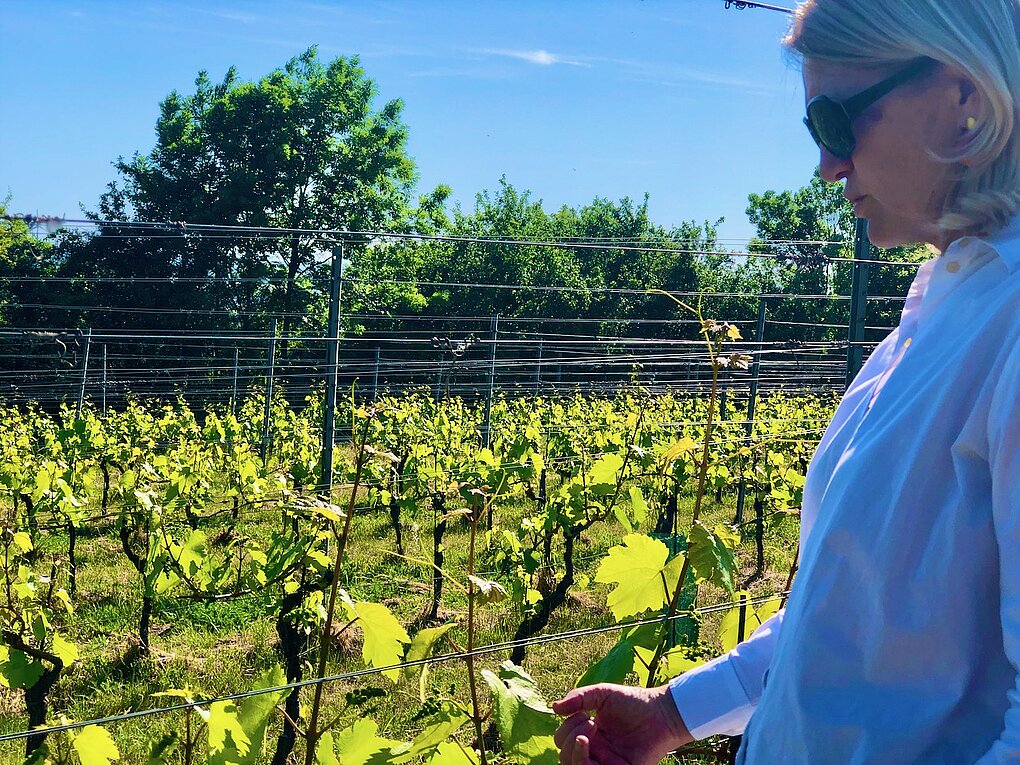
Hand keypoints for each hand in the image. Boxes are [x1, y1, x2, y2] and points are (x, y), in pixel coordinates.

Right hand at [552, 683, 693, 764]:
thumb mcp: (602, 693)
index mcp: (589, 734)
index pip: (562, 740)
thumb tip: (553, 708)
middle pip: (564, 756)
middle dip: (569, 738)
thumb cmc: (633, 701)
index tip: (584, 714)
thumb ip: (579, 698)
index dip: (566, 728)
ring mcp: (605, 762)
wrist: (661, 712)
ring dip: (574, 751)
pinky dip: (584, 763)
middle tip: (590, 722)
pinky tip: (591, 745)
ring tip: (588, 735)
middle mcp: (595, 750)